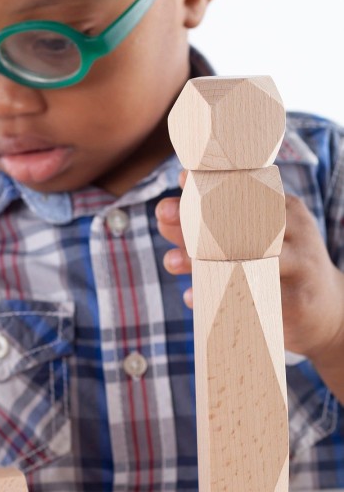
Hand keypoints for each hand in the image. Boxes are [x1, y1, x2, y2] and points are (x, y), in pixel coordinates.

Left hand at [156, 172, 343, 361]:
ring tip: (171, 261)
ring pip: (246, 258)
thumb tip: (165, 214)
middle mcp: (296, 232)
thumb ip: (212, 226)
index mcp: (286, 209)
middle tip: (163, 220)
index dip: (211, 185)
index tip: (181, 180)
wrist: (327, 311)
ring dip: (200, 261)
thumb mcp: (255, 238)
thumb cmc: (278, 266)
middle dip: (198, 219)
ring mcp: (300, 266)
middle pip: (242, 221)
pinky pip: (252, 298)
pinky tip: (191, 297)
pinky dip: (216, 298)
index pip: (248, 190)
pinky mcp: (296, 301)